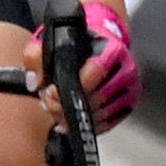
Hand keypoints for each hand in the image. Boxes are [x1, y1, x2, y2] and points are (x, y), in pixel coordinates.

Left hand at [28, 0, 141, 131]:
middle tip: (50, 104)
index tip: (53, 90)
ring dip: (77, 117)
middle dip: (70, 105)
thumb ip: (37, 55)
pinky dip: (88, 125)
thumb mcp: (52, 40)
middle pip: (100, 96)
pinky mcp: (129, 104)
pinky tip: (70, 122)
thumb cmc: (76, 43)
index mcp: (112, 49)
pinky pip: (109, 122)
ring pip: (104, 113)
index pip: (98, 70)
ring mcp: (130, 88)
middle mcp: (126, 69)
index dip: (73, 84)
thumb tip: (36, 81)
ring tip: (57, 112)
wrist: (98, 43)